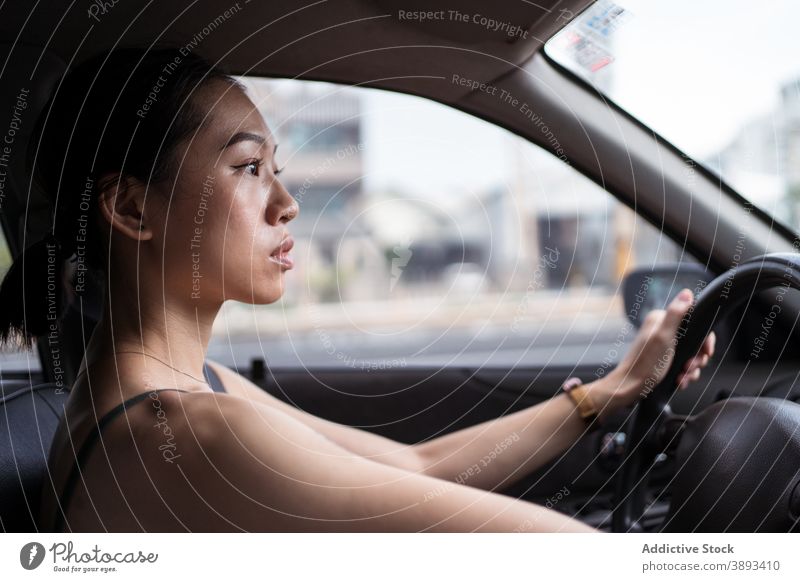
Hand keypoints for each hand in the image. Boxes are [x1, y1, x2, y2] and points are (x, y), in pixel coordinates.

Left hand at [588, 288, 715, 414]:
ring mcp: (662, 345)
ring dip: (691, 369)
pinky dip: (684, 374)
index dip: (704, 340)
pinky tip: (680, 381)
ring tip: (683, 377)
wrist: (630, 388)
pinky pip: (682, 365)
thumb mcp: (663, 337)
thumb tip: (687, 293)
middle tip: (690, 367)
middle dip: (697, 358)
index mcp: (660, 320)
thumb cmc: (645, 365)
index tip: (705, 352)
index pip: (695, 323)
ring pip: (690, 355)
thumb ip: (675, 314)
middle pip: (695, 341)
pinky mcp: (663, 359)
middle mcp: (661, 330)